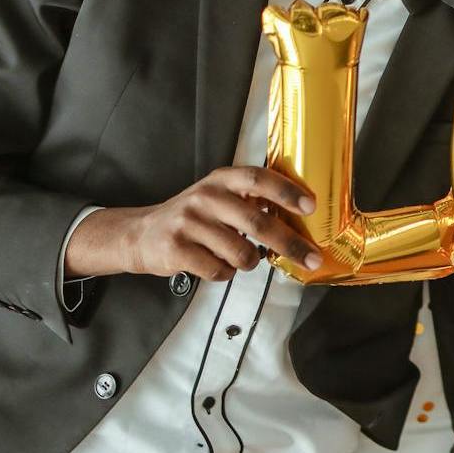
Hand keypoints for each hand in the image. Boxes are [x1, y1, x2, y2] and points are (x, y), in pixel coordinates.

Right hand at [65, 166, 320, 280]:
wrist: (141, 234)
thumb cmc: (194, 218)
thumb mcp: (219, 198)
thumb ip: (251, 201)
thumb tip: (300, 219)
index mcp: (221, 180)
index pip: (258, 178)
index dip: (286, 191)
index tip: (311, 206)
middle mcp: (205, 197)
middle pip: (257, 222)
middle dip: (290, 244)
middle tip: (312, 259)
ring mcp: (189, 223)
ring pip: (241, 253)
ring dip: (249, 262)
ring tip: (240, 258)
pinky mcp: (177, 249)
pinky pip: (219, 271)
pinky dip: (225, 274)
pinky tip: (216, 266)